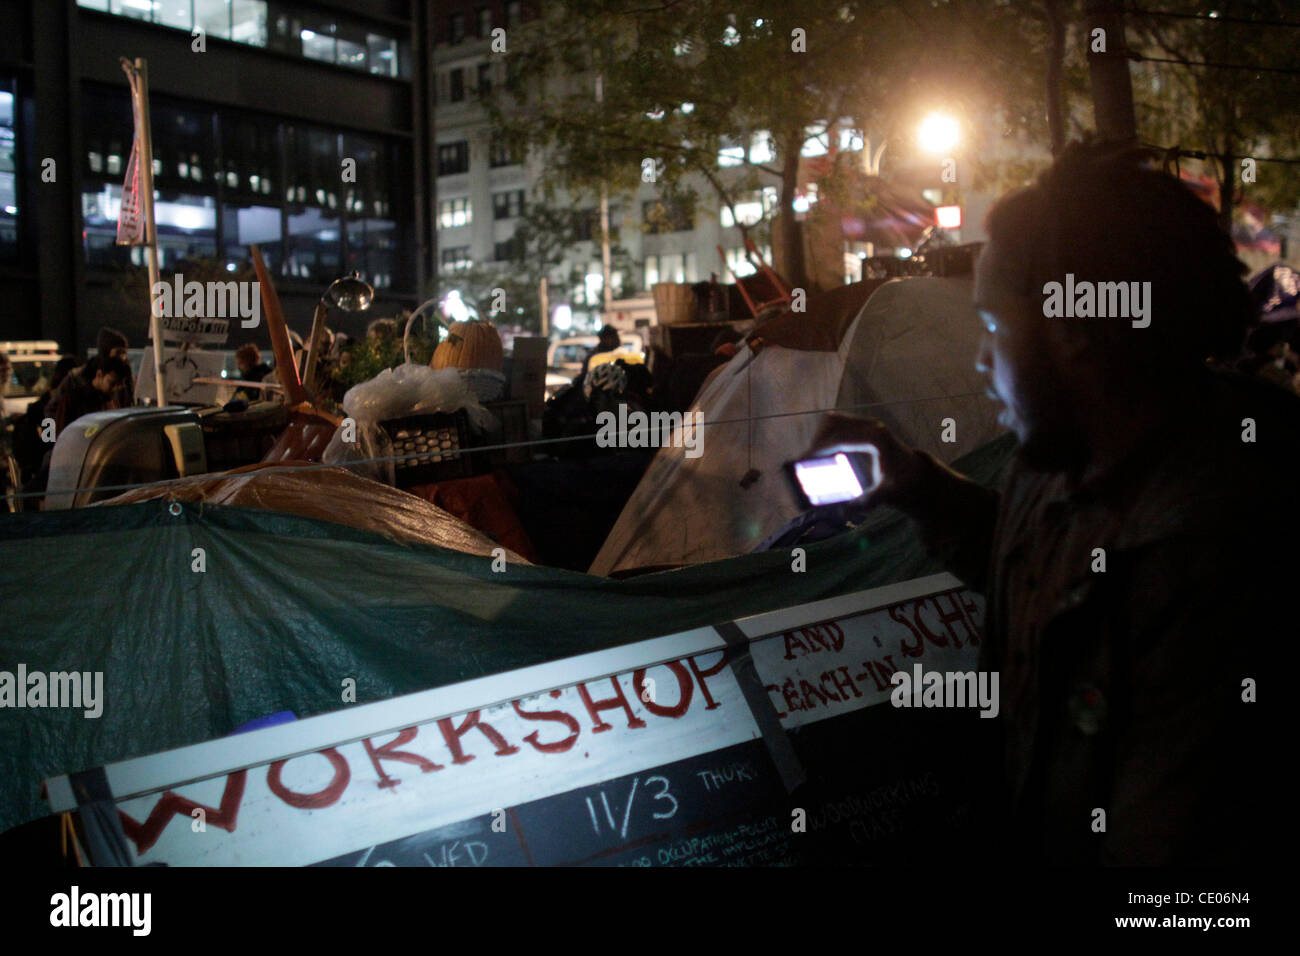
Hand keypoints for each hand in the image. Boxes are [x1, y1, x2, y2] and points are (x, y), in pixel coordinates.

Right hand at [802, 413, 927, 510]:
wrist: (915, 475)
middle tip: (806, 461)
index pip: (840, 438)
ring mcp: (867, 424)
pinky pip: (838, 425)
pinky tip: (823, 454)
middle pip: (833, 423)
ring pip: (833, 421)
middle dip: (817, 441)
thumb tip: (845, 511)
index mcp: (876, 438)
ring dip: (820, 436)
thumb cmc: (901, 484)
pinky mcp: (863, 427)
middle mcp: (871, 426)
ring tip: (813, 458)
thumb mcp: (887, 495)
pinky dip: (827, 436)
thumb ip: (868, 502)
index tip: (803, 460)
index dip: (819, 448)